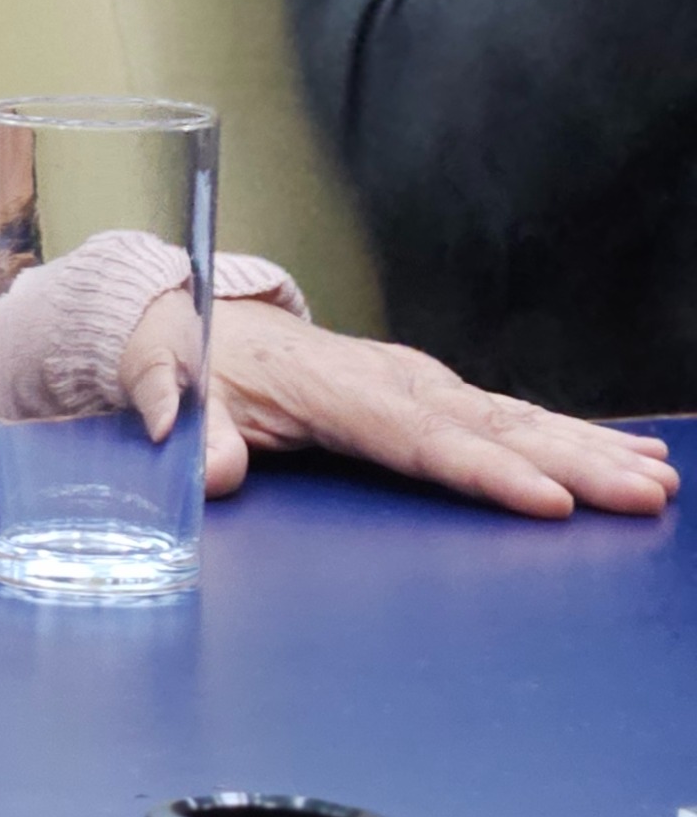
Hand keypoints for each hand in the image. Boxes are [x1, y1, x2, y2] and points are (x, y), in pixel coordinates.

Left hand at [127, 297, 678, 519]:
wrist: (195, 316)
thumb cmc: (186, 358)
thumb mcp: (168, 383)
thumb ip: (188, 425)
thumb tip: (210, 469)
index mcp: (332, 388)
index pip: (417, 437)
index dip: (483, 470)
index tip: (547, 500)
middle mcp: (390, 380)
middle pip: (489, 428)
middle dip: (570, 463)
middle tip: (641, 495)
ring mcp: (418, 384)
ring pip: (516, 420)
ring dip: (589, 450)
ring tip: (657, 481)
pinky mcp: (432, 393)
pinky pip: (512, 417)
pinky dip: (576, 436)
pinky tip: (634, 456)